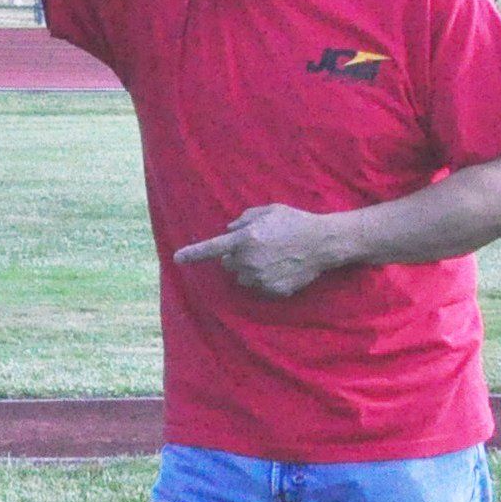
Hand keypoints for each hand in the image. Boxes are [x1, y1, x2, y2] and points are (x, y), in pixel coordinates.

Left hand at [173, 204, 347, 297]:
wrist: (323, 243)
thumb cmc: (295, 222)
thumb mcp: (268, 211)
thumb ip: (244, 219)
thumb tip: (228, 230)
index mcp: (245, 239)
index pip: (212, 249)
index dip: (193, 254)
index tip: (177, 259)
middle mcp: (249, 261)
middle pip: (228, 264)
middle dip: (236, 257)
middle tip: (257, 247)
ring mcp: (260, 278)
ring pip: (242, 278)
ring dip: (249, 270)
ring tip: (271, 258)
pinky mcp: (273, 291)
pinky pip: (259, 287)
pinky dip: (265, 280)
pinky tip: (281, 268)